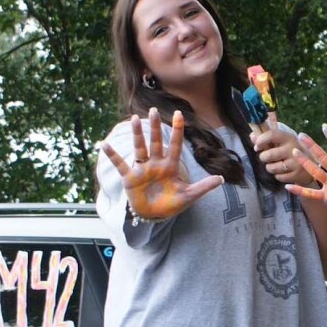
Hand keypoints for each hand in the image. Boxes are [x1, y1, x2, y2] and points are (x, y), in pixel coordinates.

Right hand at [102, 109, 221, 220]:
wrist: (154, 216)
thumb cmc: (171, 204)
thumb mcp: (189, 196)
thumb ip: (203, 187)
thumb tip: (222, 179)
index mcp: (170, 166)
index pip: (176, 146)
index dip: (177, 130)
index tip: (179, 114)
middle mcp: (156, 164)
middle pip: (156, 142)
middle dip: (155, 127)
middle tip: (153, 110)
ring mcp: (142, 170)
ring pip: (139, 148)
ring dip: (137, 135)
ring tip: (134, 119)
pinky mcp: (130, 178)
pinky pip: (120, 164)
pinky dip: (113, 156)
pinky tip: (104, 145)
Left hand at [250, 121, 311, 186]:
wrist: (312, 166)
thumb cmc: (291, 151)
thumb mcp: (282, 142)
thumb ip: (267, 138)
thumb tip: (252, 136)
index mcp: (288, 137)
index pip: (271, 134)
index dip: (261, 140)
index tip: (257, 146)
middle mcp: (293, 149)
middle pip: (268, 155)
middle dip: (264, 157)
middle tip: (267, 158)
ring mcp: (295, 163)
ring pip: (271, 168)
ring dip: (270, 168)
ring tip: (277, 165)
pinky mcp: (296, 175)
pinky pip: (278, 177)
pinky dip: (278, 175)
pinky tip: (284, 171)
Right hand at [287, 124, 326, 224]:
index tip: (325, 126)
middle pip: (322, 157)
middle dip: (312, 146)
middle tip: (301, 135)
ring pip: (314, 171)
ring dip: (305, 163)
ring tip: (294, 152)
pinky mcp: (326, 198)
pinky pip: (311, 193)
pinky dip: (300, 190)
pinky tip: (288, 185)